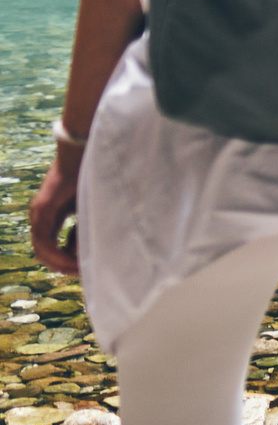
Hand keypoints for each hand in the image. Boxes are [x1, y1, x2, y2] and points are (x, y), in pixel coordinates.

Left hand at [29, 151, 78, 277]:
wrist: (82, 151)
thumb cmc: (90, 175)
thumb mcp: (88, 208)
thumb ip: (83, 227)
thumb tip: (83, 251)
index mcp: (52, 215)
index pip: (51, 246)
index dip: (64, 260)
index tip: (82, 268)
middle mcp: (40, 216)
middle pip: (43, 251)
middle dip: (60, 265)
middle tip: (79, 273)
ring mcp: (38, 213)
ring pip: (40, 249)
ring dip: (58, 262)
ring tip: (77, 269)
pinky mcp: (42, 209)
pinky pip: (43, 240)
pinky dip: (56, 253)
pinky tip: (70, 259)